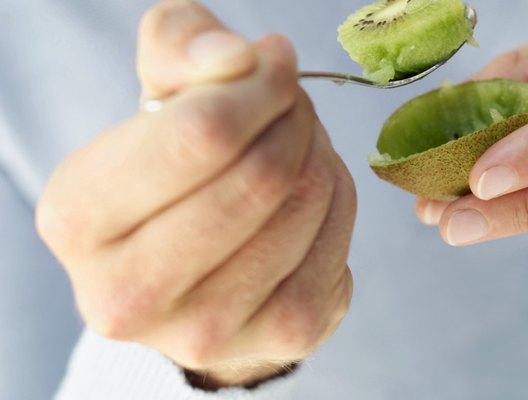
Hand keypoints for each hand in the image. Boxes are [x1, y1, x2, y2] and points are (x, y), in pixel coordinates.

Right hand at [36, 1, 354, 387]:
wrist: (191, 273)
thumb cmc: (169, 172)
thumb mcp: (153, 93)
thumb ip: (179, 46)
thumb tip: (236, 58)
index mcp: (78, 218)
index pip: (202, 134)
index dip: (259, 85)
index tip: (273, 63)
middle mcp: (131, 291)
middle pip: (263, 173)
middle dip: (293, 117)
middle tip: (290, 101)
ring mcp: (209, 326)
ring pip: (307, 201)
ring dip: (317, 150)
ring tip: (293, 143)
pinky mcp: (284, 335)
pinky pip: (339, 234)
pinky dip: (336, 193)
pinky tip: (308, 189)